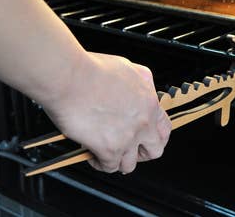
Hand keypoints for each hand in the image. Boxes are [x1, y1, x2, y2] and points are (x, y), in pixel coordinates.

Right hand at [42, 52, 171, 173]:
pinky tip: (93, 156)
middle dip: (142, 153)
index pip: (164, 128)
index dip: (157, 136)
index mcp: (149, 102)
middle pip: (154, 151)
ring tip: (109, 155)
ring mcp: (128, 137)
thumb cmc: (92, 69)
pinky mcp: (109, 148)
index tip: (148, 139)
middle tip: (131, 150)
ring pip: (131, 164)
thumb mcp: (129, 68)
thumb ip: (140, 83)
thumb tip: (139, 91)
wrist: (70, 76)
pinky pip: (109, 167)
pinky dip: (100, 164)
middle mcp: (143, 121)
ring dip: (120, 161)